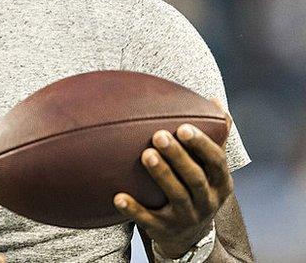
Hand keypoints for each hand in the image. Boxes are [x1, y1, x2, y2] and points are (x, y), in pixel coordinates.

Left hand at [113, 99, 233, 257]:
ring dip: (161, 175)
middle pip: (195, 178)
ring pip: (176, 196)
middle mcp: (207, 201)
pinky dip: (134, 210)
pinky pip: (149, 220)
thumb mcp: (210, 168)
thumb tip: (214, 100)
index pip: (216, 161)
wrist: (189, 236)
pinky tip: (118, 197)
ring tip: (145, 155)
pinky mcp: (165, 230)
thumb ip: (213, 136)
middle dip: (178, 156)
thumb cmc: (196, 187)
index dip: (202, 145)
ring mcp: (187, 217)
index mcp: (220, 181)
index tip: (184, 127)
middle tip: (158, 135)